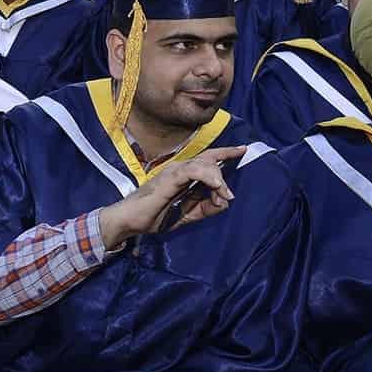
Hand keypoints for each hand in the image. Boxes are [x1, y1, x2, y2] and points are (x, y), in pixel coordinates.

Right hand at [96, 147, 246, 247]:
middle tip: (234, 181)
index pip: (206, 160)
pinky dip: (207, 176)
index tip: (242, 149)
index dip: (225, 153)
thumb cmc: (153, 216)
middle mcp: (179, 169)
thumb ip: (205, 208)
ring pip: (203, 164)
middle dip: (226, 162)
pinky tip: (216, 185)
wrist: (129, 221)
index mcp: (182, 176)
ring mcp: (173, 172)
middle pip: (208, 159)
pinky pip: (193, 171)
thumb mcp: (186, 215)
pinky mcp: (169, 179)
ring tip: (225, 194)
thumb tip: (224, 202)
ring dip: (218, 179)